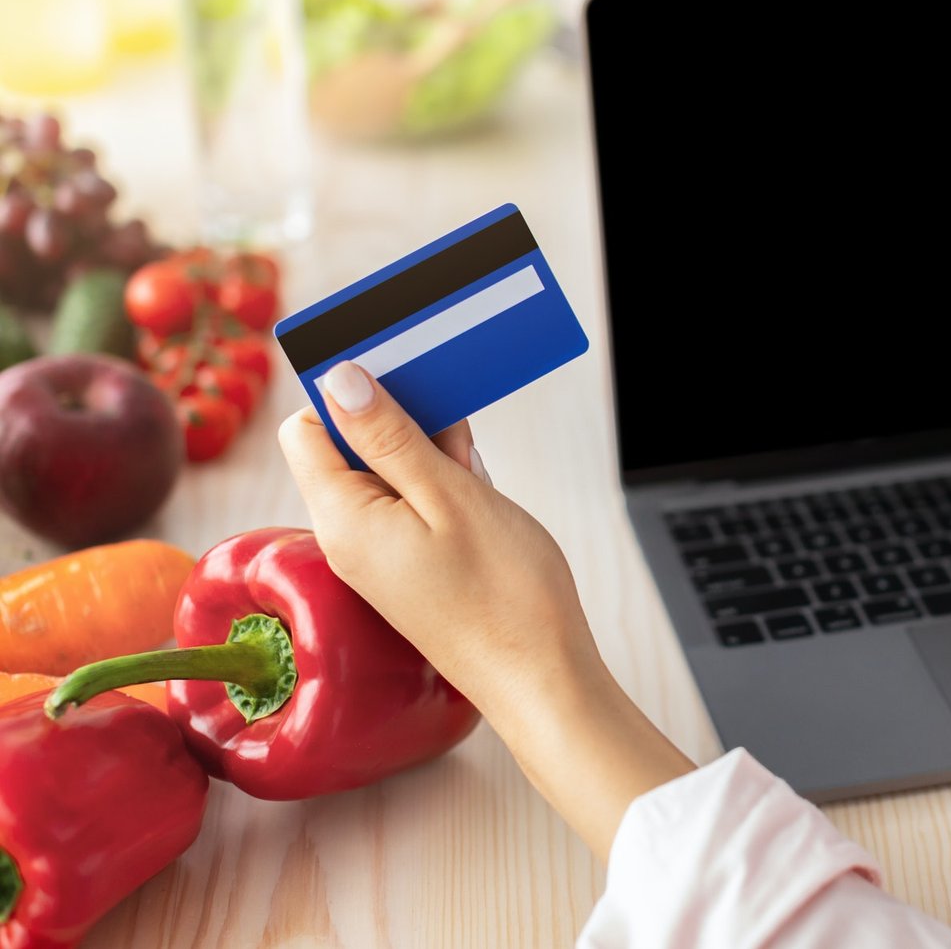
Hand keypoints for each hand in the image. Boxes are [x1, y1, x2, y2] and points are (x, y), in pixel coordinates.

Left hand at [278, 361, 689, 859]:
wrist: (543, 679)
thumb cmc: (505, 594)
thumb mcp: (450, 498)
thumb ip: (389, 437)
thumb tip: (338, 380)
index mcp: (344, 519)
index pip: (307, 429)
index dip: (345, 393)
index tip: (396, 369)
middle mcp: (350, 539)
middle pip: (347, 449)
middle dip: (394, 416)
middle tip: (447, 401)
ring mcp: (381, 556)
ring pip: (385, 475)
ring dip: (423, 449)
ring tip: (469, 449)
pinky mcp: (412, 567)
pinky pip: (410, 505)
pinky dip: (438, 482)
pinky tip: (474, 478)